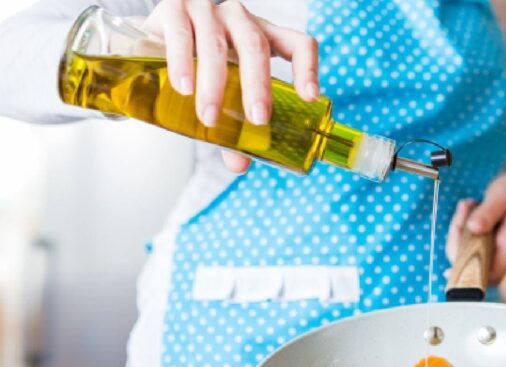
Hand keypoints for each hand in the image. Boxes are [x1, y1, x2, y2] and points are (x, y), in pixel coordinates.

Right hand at [142, 0, 319, 172]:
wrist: (151, 38)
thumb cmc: (199, 66)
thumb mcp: (223, 93)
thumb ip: (234, 128)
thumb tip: (240, 165)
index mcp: (263, 36)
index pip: (298, 43)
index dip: (308, 68)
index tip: (309, 98)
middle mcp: (239, 19)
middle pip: (256, 46)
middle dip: (258, 85)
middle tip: (257, 120)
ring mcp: (207, 10)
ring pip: (217, 45)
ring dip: (215, 85)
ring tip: (210, 118)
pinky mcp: (174, 8)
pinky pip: (181, 35)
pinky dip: (182, 63)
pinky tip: (183, 88)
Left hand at [446, 173, 505, 284]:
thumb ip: (490, 211)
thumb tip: (473, 228)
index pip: (491, 275)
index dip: (471, 277)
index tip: (450, 269)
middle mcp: (501, 253)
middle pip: (471, 262)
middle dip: (457, 238)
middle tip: (465, 207)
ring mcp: (492, 249)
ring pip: (463, 251)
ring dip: (458, 228)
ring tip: (469, 203)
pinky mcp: (483, 243)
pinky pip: (463, 241)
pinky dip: (460, 225)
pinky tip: (468, 207)